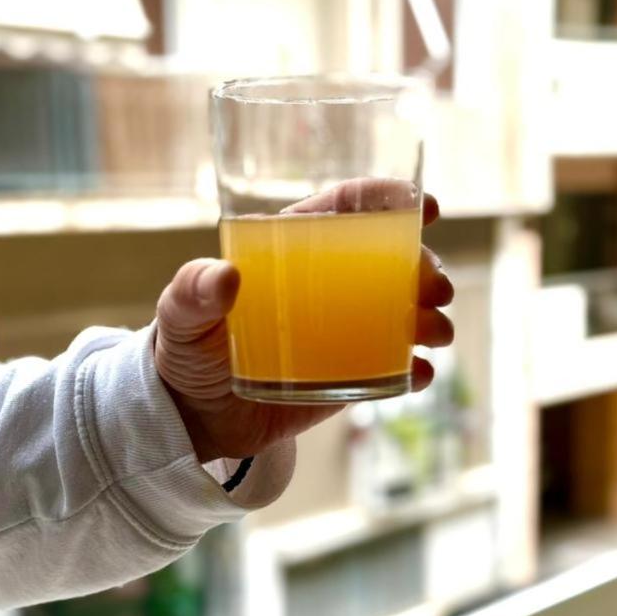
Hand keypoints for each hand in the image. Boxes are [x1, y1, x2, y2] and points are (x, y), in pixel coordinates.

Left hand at [154, 191, 453, 464]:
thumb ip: (192, 291)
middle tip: (435, 287)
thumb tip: (225, 275)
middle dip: (425, 267)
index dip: (392, 200)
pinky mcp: (351, 375)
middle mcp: (328, 283)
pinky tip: (420, 374)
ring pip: (404, 311)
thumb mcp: (181, 315)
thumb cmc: (188, 349)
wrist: (197, 415)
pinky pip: (394, 368)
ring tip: (435, 333)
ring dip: (430, 316)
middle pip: (392, 259)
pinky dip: (415, 370)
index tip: (426, 207)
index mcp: (293, 248)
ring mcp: (345, 330)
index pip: (348, 209)